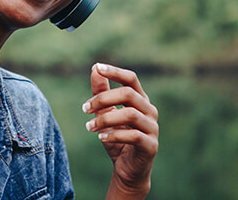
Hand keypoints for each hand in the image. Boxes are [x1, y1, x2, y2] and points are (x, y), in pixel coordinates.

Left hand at [82, 63, 158, 198]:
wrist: (127, 170)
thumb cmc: (117, 138)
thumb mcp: (105, 113)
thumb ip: (101, 92)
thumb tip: (95, 68)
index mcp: (140, 100)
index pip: (131, 79)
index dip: (115, 72)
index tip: (98, 67)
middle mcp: (149, 111)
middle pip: (128, 94)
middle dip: (103, 98)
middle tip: (85, 108)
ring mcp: (152, 128)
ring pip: (130, 114)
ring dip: (105, 119)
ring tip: (89, 126)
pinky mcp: (151, 145)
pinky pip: (133, 135)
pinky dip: (114, 135)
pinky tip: (100, 138)